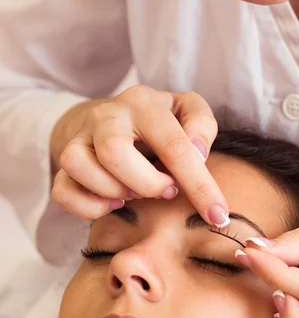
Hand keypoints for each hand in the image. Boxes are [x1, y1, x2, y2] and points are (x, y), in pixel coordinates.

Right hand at [51, 86, 228, 225]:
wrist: (115, 118)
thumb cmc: (161, 122)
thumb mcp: (188, 111)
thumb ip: (201, 126)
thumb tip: (198, 153)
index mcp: (143, 103)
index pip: (174, 146)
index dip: (199, 185)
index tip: (217, 215)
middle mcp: (106, 116)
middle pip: (113, 153)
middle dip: (146, 184)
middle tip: (165, 191)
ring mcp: (80, 138)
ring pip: (78, 165)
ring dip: (112, 192)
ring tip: (135, 193)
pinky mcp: (65, 161)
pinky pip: (62, 190)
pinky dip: (88, 207)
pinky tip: (113, 203)